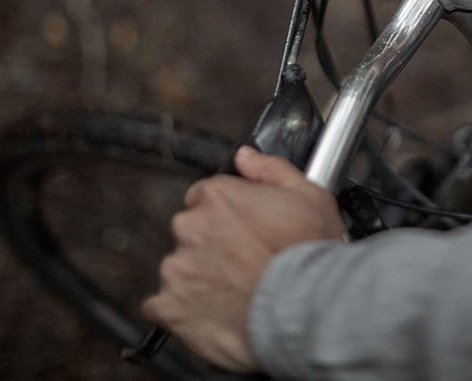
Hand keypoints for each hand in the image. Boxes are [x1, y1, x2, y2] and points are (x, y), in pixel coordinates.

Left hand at [141, 146, 343, 371]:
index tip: (241, 230)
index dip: (225, 214)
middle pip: (189, 231)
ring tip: (233, 295)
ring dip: (197, 279)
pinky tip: (210, 316)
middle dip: (210, 245)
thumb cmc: (309, 254)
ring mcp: (178, 268)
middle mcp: (191, 226)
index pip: (204, 196)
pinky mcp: (171, 308)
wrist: (305, 309)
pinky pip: (161, 308)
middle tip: (242, 264)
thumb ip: (272, 169)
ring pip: (178, 269)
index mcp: (219, 196)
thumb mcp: (310, 196)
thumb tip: (245, 156)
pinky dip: (180, 313)